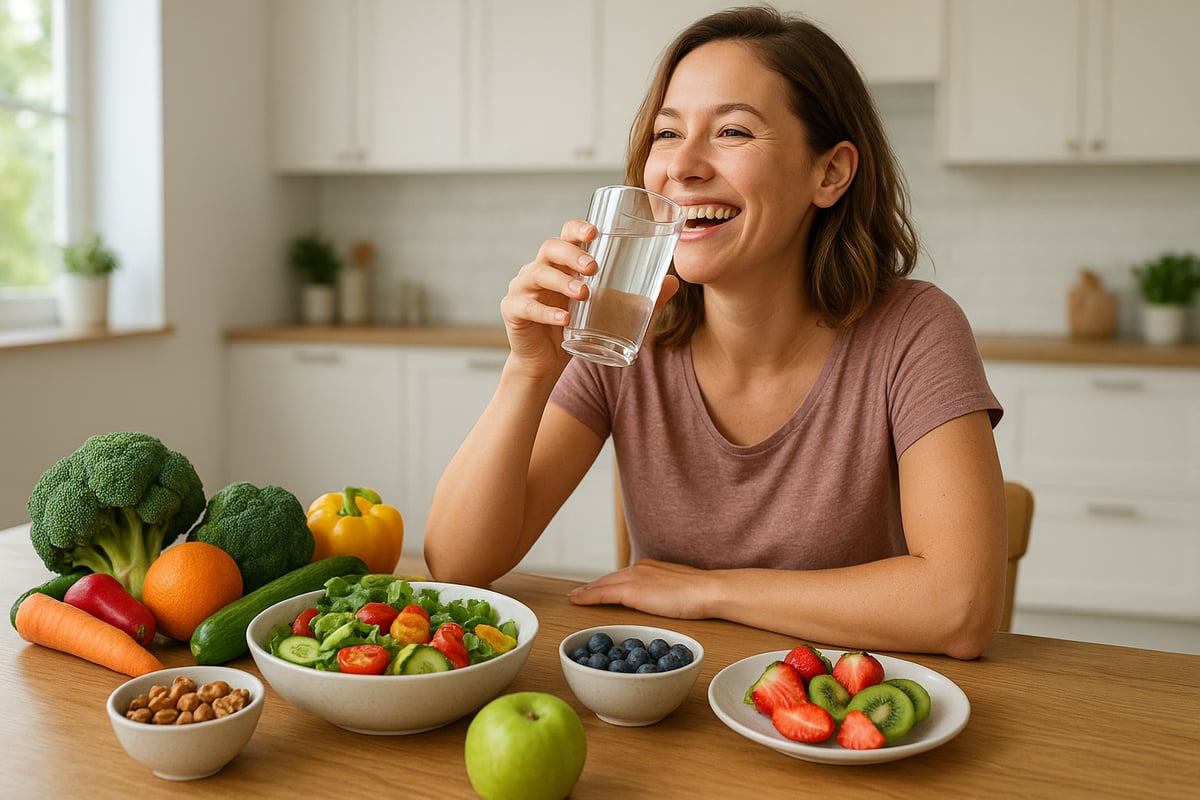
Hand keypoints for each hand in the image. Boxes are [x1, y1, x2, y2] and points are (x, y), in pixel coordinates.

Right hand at [500, 222, 680, 380]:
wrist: (545, 363)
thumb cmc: (577, 328)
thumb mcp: (609, 311)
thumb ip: (638, 298)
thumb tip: (673, 283)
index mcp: (562, 263)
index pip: (566, 234)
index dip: (577, 228)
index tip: (595, 232)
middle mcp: (539, 269)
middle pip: (550, 248)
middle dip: (572, 253)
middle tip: (594, 267)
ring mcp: (523, 288)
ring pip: (537, 273)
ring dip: (561, 281)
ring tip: (583, 293)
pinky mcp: (513, 311)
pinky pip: (527, 306)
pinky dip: (546, 312)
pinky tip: (564, 319)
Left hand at [567, 559, 710, 619]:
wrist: (708, 591)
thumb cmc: (701, 595)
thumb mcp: (679, 591)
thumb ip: (665, 593)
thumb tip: (663, 602)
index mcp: (650, 567)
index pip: (623, 577)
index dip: (608, 584)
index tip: (598, 589)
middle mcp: (639, 568)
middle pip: (609, 579)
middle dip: (593, 587)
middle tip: (578, 593)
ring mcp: (634, 577)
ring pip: (603, 585)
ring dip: (586, 591)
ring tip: (574, 597)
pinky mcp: (632, 590)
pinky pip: (603, 593)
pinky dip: (588, 596)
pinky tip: (577, 600)